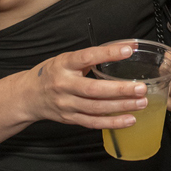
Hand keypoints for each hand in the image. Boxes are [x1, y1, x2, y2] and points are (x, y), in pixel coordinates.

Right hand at [24, 43, 152, 130]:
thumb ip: (93, 56)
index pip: (87, 57)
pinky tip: (129, 119)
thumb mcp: (67, 59)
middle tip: (141, 87)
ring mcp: (66, 104)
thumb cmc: (52, 74)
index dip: (108, 53)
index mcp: (63, 65)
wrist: (28, 96)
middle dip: (119, 89)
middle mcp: (63, 85)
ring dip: (121, 106)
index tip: (127, 50)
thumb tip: (125, 47)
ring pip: (96, 108)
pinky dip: (112, 123)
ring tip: (141, 102)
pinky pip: (93, 123)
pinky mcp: (70, 119)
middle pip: (93, 89)